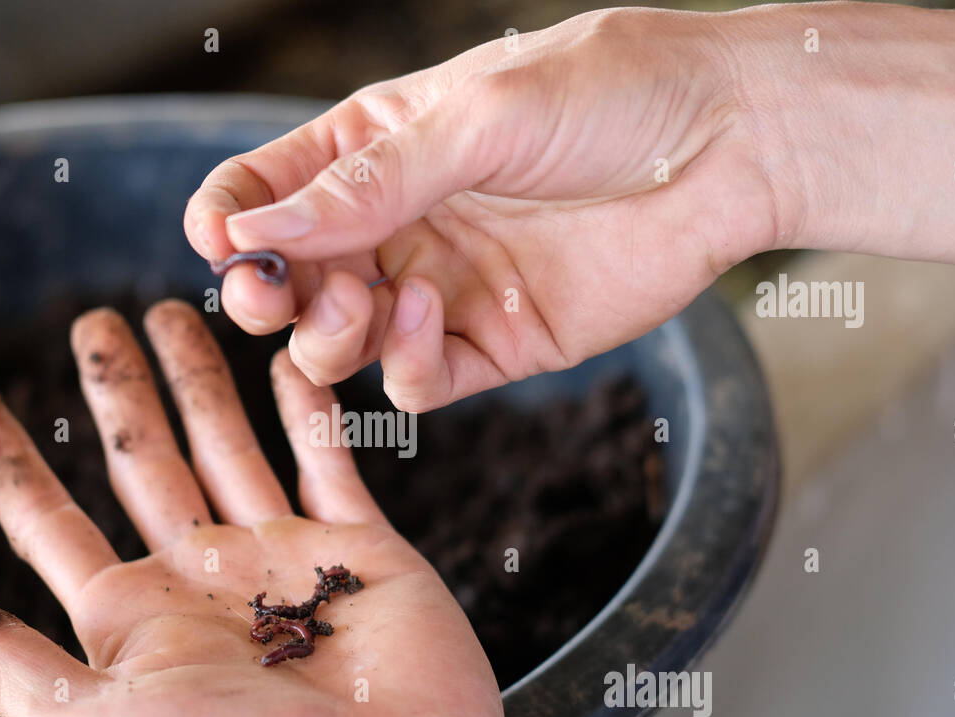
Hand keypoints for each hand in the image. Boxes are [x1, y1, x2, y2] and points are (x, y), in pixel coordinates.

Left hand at [0, 300, 578, 716]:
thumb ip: (4, 664)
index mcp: (133, 623)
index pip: (51, 525)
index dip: (10, 463)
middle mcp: (203, 582)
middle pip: (144, 462)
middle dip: (116, 392)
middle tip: (91, 321)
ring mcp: (284, 560)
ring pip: (230, 443)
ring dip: (201, 378)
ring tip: (175, 309)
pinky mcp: (363, 549)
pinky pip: (328, 460)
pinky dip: (308, 408)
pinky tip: (286, 361)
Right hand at [186, 3, 954, 412]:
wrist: (735, 145)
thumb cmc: (613, 96)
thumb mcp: (479, 117)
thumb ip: (370, 183)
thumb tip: (254, 228)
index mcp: (376, 148)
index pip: (264, 188)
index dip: (227, 217)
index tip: (219, 239)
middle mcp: (396, 222)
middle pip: (289, 279)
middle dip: (264, 293)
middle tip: (270, 294)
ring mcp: (439, 289)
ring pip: (338, 344)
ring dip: (328, 335)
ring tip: (364, 300)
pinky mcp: (490, 347)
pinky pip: (413, 382)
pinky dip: (401, 365)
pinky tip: (426, 315)